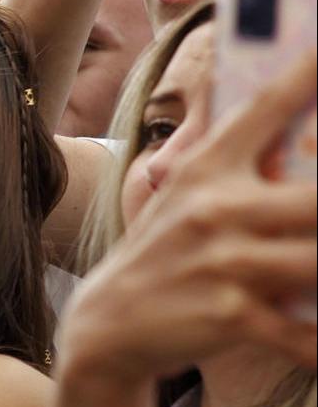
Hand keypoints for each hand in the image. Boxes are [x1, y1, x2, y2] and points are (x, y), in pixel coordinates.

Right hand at [60, 53, 317, 385]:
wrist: (109, 323)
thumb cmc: (169, 253)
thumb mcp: (192, 199)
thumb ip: (245, 170)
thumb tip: (309, 148)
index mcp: (208, 168)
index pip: (265, 108)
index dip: (307, 73)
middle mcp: (215, 209)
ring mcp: (222, 263)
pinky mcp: (227, 315)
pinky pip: (302, 332)